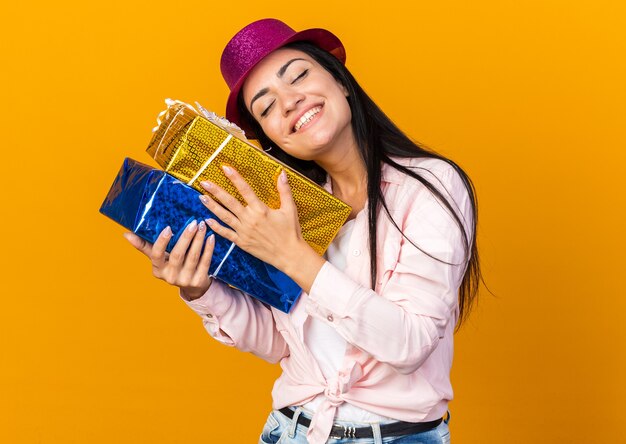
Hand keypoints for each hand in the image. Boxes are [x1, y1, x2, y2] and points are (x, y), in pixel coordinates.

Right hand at [123, 220, 214, 300]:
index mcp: (158, 270)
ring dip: (198, 240)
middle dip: (186, 237)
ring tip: (202, 226)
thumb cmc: (173, 266)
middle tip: (193, 222)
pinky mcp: (199, 280)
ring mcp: (185, 280)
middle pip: (178, 255)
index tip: (168, 228)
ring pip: (193, 257)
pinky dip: (208, 249)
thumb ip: (145, 246)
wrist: (193, 287)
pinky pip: (205, 262)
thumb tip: (126, 234)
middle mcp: (170, 277)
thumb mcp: (159, 259)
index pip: (156, 255)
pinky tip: (211, 237)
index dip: (162, 242)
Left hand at [198, 165, 324, 291]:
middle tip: (204, 182)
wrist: (289, 255)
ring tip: (201, 197)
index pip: (245, 189)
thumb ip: (285, 190)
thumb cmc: (291, 232)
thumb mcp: (290, 209)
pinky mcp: (242, 242)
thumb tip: (282, 173)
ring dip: (212, 206)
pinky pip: (226, 233)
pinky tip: (206, 220)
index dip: (235, 177)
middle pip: (229, 202)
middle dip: (216, 191)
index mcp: (261, 210)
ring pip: (224, 216)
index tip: (225, 168)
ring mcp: (244, 231)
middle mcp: (250, 219)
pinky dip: (216, 227)